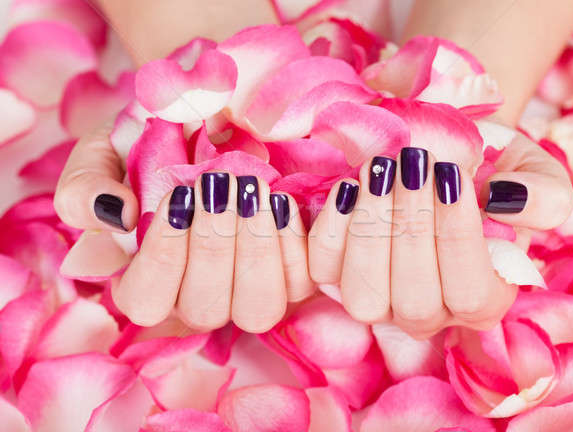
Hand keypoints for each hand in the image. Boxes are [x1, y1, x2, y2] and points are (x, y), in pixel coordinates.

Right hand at [55, 125, 313, 332]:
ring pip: (258, 308)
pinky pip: (300, 284)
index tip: (178, 196)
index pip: (147, 301)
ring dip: (256, 250)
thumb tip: (119, 217)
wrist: (203, 128)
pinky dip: (294, 244)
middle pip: (206, 309)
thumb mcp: (100, 157)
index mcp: (144, 280)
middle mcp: (196, 297)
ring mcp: (244, 291)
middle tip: (220, 183)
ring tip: (253, 190)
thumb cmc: (145, 149)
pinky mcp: (289, 275)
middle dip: (214, 246)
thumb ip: (85, 189)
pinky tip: (282, 199)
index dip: (163, 257)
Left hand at [308, 132, 572, 338]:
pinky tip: (346, 186)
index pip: (470, 292)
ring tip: (380, 169)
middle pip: (413, 301)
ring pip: (364, 296)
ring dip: (369, 230)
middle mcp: (428, 312)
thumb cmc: (491, 171)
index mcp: (483, 298)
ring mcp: (379, 300)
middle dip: (410, 228)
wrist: (444, 158)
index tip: (450, 175)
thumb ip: (541, 195)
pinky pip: (322, 269)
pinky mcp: (336, 277)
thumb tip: (506, 201)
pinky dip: (329, 229)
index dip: (457, 237)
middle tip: (413, 164)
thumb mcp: (533, 174)